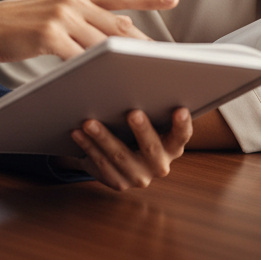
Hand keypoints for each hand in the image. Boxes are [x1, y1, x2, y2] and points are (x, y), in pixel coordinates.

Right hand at [0, 0, 178, 68]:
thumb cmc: (21, 25)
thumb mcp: (55, 11)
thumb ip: (82, 19)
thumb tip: (112, 38)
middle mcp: (73, 0)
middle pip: (118, 25)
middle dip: (143, 44)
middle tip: (166, 58)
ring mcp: (62, 16)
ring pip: (103, 43)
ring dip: (123, 62)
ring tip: (142, 76)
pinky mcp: (49, 34)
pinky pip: (79, 56)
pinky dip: (93, 70)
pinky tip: (104, 82)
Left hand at [64, 108, 192, 190]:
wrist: (120, 158)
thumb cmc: (136, 127)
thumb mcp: (149, 118)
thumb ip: (150, 103)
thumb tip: (139, 77)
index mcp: (172, 146)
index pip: (182, 136)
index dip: (182, 124)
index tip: (180, 109)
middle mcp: (159, 164)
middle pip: (151, 148)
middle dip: (142, 130)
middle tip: (133, 113)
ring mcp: (139, 176)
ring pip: (120, 157)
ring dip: (103, 138)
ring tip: (89, 122)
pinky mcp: (119, 182)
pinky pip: (101, 164)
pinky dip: (88, 146)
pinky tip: (78, 132)